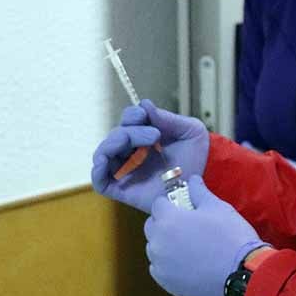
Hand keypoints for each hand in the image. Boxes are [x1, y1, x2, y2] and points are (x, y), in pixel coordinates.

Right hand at [91, 100, 209, 212]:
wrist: (198, 190)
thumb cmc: (196, 161)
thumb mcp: (191, 132)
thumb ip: (168, 118)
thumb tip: (144, 105)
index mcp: (145, 136)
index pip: (128, 120)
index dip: (132, 115)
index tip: (145, 116)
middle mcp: (131, 152)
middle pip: (117, 135)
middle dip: (132, 131)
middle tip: (154, 136)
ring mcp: (125, 170)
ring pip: (104, 153)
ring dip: (113, 143)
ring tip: (132, 145)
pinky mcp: (121, 189)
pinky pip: (99, 180)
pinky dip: (97, 169)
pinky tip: (105, 161)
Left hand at [144, 176, 266, 295]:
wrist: (242, 273)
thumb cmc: (230, 236)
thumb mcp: (218, 207)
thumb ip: (199, 192)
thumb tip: (193, 179)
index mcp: (168, 220)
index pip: (157, 205)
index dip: (170, 203)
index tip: (182, 207)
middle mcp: (157, 242)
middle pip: (151, 226)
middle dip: (164, 223)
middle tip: (185, 226)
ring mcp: (160, 264)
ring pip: (154, 248)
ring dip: (164, 244)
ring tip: (187, 246)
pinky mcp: (166, 282)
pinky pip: (159, 267)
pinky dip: (167, 264)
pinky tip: (185, 263)